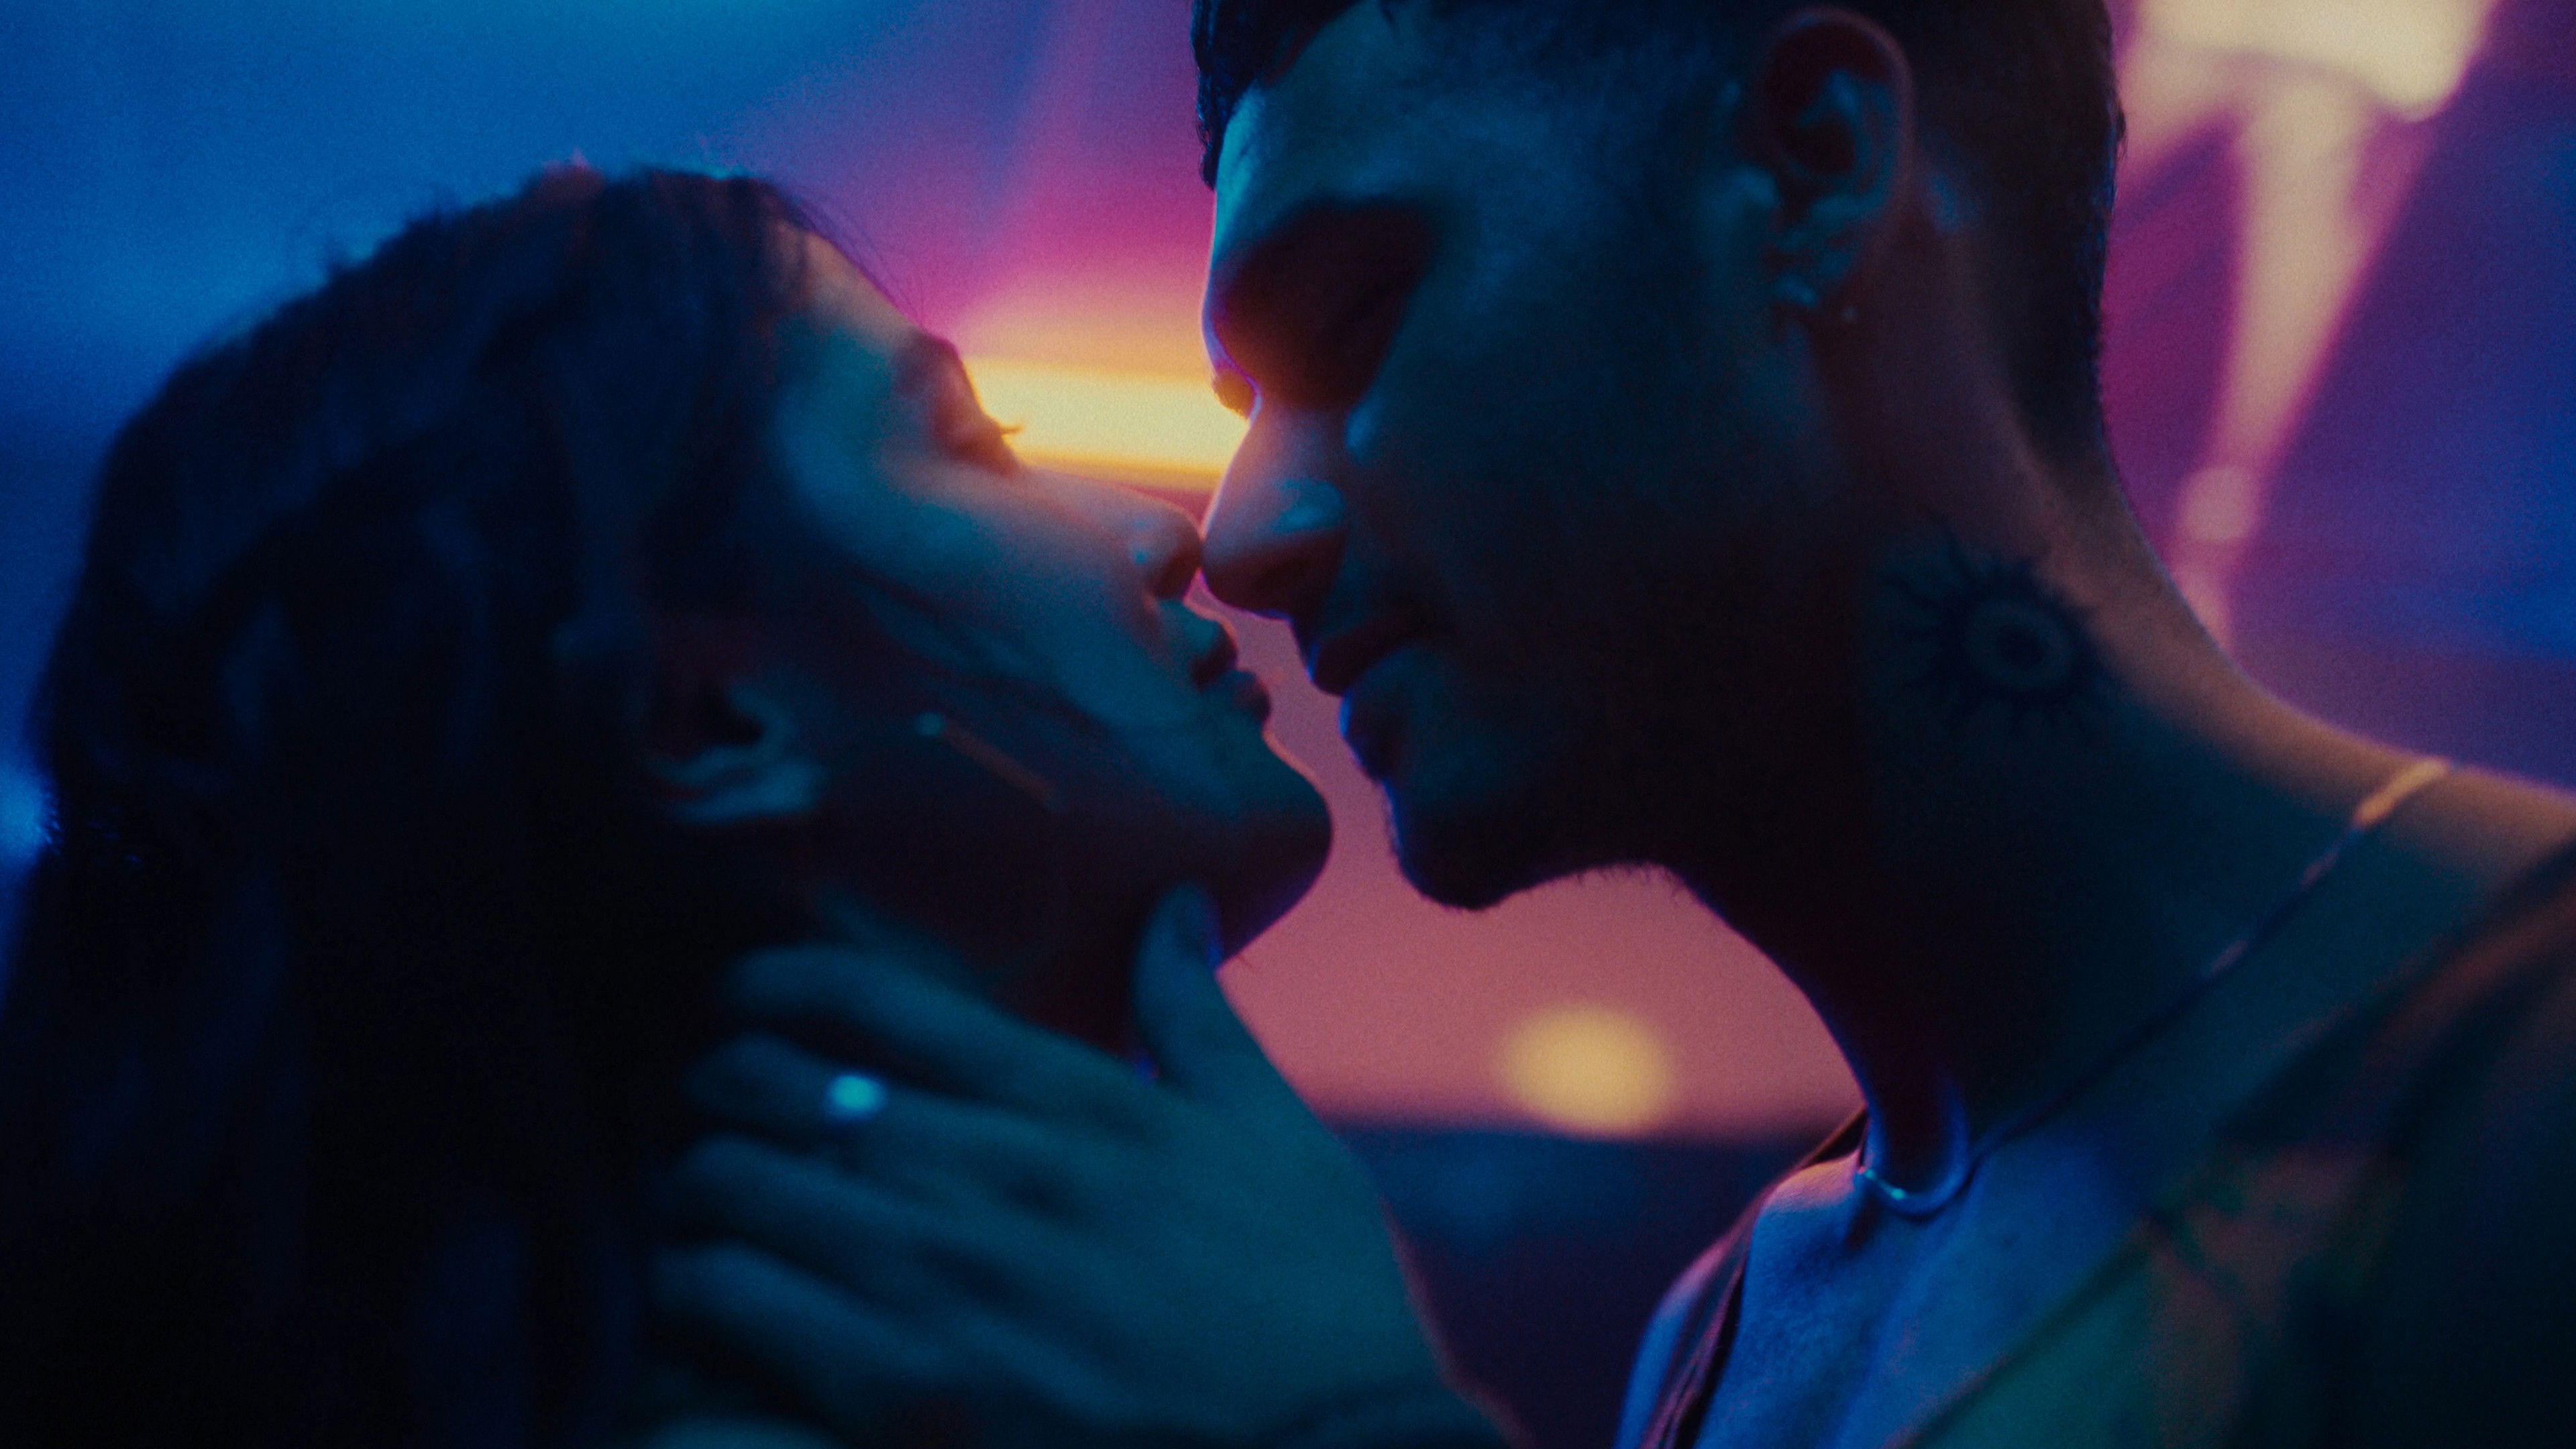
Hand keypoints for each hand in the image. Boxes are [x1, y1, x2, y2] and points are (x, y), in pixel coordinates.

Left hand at [654, 888, 1458, 1446]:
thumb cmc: (1313, 1299)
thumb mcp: (1272, 1134)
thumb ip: (1196, 1014)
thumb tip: (1173, 899)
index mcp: (1072, 1103)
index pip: (879, 1003)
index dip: (776, 985)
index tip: (740, 997)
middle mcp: (991, 1175)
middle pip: (780, 1089)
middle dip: (718, 1086)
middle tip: (711, 1106)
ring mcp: (942, 1284)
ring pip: (738, 1192)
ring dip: (697, 1191)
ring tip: (698, 1206)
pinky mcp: (905, 1392)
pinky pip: (737, 1309)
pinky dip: (695, 1294)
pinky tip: (702, 1301)